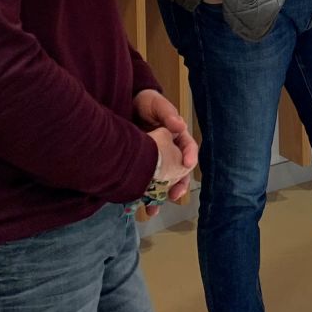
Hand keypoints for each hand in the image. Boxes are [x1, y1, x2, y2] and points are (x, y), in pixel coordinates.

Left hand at [136, 90, 197, 210]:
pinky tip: (140, 206)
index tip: (187, 164)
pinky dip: (144, 196)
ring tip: (154, 209)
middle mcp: (169, 149)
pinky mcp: (141, 166)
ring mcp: (155, 159)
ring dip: (160, 196)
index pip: (188, 148)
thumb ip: (167, 113)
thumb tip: (180, 125)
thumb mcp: (156, 103)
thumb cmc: (144, 103)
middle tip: (175, 195)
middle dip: (178, 184)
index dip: (190, 156)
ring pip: (162, 181)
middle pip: (178, 170)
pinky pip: (146, 183)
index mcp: (177, 135)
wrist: (122, 105)